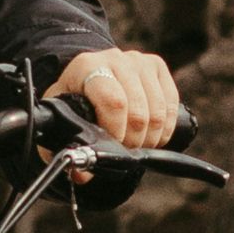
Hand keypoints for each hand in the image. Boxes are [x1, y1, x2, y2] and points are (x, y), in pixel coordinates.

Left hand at [43, 48, 179, 149]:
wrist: (88, 79)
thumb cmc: (74, 103)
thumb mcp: (62, 123)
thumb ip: (67, 148)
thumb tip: (82, 174)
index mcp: (86, 67)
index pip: (113, 102)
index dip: (117, 131)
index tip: (113, 145)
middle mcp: (115, 58)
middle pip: (138, 111)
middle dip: (134, 140)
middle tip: (124, 150)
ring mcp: (138, 61)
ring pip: (158, 110)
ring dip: (151, 137)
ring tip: (136, 144)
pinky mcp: (157, 66)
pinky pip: (171, 104)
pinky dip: (165, 128)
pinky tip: (152, 135)